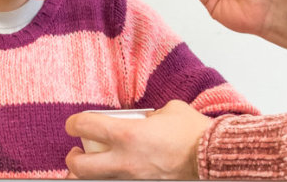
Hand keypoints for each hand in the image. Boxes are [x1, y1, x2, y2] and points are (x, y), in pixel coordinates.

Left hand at [64, 101, 213, 179]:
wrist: (213, 158)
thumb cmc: (194, 134)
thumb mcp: (168, 111)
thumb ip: (148, 115)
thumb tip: (143, 119)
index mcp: (127, 134)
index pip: (85, 127)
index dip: (73, 124)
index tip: (74, 124)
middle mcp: (125, 160)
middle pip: (80, 166)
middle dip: (73, 159)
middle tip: (76, 152)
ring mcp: (133, 178)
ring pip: (98, 181)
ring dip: (91, 174)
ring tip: (94, 166)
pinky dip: (115, 176)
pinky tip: (118, 171)